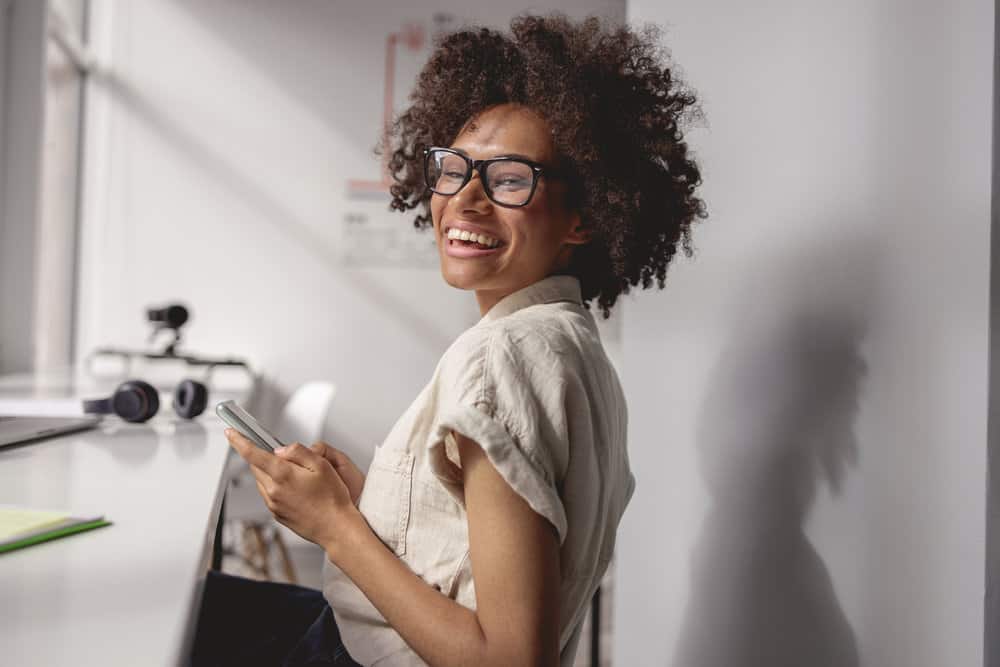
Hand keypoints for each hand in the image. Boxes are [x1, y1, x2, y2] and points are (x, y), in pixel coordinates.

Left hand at [225, 428, 361, 550]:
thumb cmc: (332, 498)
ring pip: (263, 481)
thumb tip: (280, 449)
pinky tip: (297, 491)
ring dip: (271, 473)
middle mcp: (273, 491)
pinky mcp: (277, 514)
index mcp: (282, 475)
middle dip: (264, 457)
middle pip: (256, 466)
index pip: (252, 453)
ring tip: (298, 478)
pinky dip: (277, 487)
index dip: (239, 440)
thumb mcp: (321, 464)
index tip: (231, 433)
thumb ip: (297, 451)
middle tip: (287, 459)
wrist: (335, 527)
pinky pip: (270, 495)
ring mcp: (273, 504)